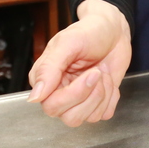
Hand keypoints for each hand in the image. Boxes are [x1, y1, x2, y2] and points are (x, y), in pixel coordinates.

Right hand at [27, 0, 132, 126]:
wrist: (113, 30)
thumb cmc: (89, 32)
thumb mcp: (68, 42)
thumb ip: (49, 68)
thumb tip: (35, 97)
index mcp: (46, 80)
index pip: (51, 106)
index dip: (74, 94)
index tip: (91, 72)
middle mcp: (59, 94)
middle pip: (69, 117)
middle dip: (89, 94)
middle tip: (97, 71)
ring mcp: (79, 100)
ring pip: (88, 118)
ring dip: (102, 94)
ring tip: (102, 72)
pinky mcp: (97, 102)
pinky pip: (104, 114)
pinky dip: (111, 97)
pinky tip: (108, 80)